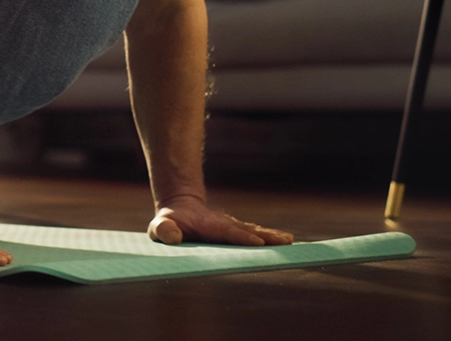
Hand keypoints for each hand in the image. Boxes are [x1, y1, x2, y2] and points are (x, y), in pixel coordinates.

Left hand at [148, 195, 293, 246]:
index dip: (242, 237)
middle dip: (267, 237)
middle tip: (287, 241)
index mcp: (210, 227)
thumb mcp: (160, 226)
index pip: (229, 233)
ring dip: (272, 237)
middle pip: (248, 231)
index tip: (259, 241)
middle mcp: (225, 226)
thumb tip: (173, 236)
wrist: (178, 209)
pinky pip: (254, 235)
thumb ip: (164, 230)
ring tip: (290, 241)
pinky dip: (269, 238)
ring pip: (255, 232)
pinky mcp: (235, 233)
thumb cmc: (168, 222)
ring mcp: (232, 228)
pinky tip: (284, 241)